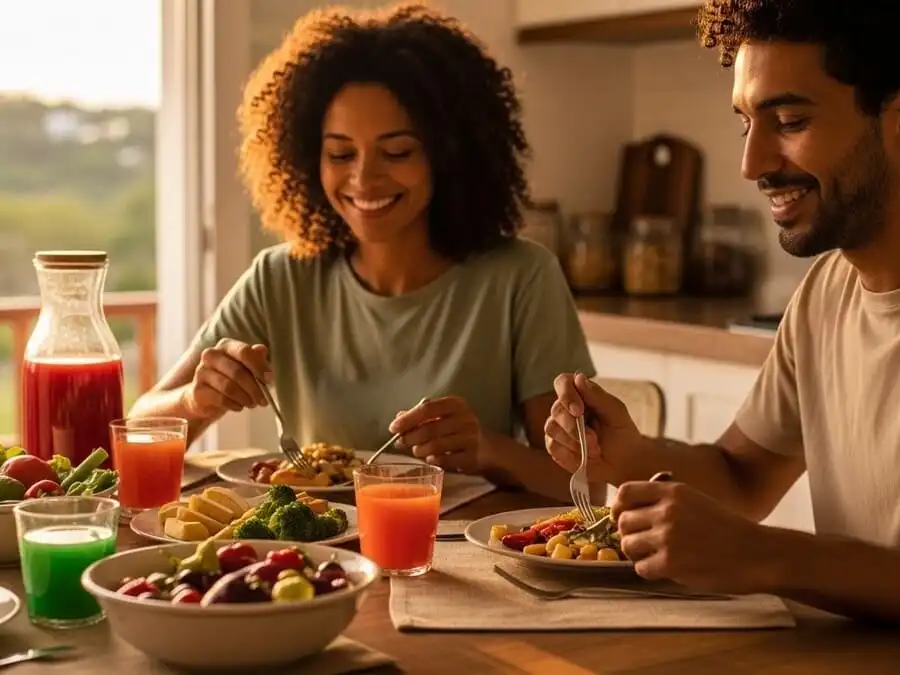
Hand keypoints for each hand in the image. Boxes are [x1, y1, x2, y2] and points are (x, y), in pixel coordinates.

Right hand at [184, 338, 272, 417]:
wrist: (206, 396)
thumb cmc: (231, 378)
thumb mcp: (246, 367)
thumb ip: (255, 358)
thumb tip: (262, 350)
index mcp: (226, 345)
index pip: (244, 352)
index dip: (259, 366)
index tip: (270, 380)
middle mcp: (211, 355)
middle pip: (237, 372)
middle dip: (254, 388)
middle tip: (264, 400)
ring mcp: (201, 372)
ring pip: (229, 387)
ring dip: (245, 398)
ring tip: (252, 404)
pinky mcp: (197, 390)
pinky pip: (220, 399)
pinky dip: (234, 405)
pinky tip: (239, 407)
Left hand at [388, 396, 486, 473]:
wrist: (486, 448)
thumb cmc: (457, 430)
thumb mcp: (442, 417)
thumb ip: (421, 416)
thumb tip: (398, 417)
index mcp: (456, 404)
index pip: (427, 408)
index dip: (408, 419)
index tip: (393, 428)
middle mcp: (465, 418)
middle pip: (429, 428)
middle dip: (410, 437)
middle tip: (400, 442)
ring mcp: (470, 438)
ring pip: (435, 446)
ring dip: (420, 450)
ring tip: (417, 450)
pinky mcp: (471, 457)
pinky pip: (444, 461)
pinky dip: (433, 460)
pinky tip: (432, 458)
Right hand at [543, 372, 642, 482]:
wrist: (623, 461)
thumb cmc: (621, 432)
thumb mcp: (616, 412)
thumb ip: (597, 395)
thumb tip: (579, 377)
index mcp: (580, 394)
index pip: (563, 383)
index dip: (566, 394)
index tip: (578, 410)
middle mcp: (565, 408)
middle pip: (557, 410)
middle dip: (575, 427)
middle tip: (594, 440)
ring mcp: (558, 427)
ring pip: (552, 428)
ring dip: (574, 442)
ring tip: (594, 450)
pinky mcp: (554, 446)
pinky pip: (552, 446)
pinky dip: (569, 453)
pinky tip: (583, 457)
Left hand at [612, 480, 769, 593]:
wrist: (756, 553)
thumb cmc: (726, 528)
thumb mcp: (695, 499)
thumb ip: (665, 499)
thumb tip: (629, 502)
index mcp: (672, 491)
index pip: (625, 492)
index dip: (618, 506)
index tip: (620, 517)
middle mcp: (666, 511)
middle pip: (623, 522)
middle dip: (628, 533)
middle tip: (642, 542)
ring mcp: (667, 537)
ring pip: (628, 545)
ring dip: (637, 553)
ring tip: (655, 556)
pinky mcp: (671, 563)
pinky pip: (641, 567)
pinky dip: (649, 570)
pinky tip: (665, 568)